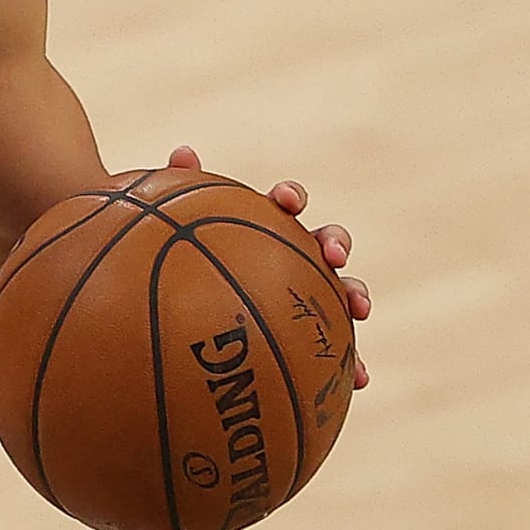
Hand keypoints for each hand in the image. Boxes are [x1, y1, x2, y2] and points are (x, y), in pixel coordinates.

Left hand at [168, 145, 369, 388]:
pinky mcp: (309, 334)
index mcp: (264, 225)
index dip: (289, 197)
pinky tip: (359, 379)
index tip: (284, 200)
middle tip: (331, 253)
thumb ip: (178, 190)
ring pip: (340, 291)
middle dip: (334, 242)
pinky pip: (335, 348)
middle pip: (324, 241)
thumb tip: (184, 151)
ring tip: (360, 308)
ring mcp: (305, 294)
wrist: (181, 297)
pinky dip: (351, 360)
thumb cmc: (179, 255)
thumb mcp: (170, 227)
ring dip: (356, 295)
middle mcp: (292, 255)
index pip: (283, 202)